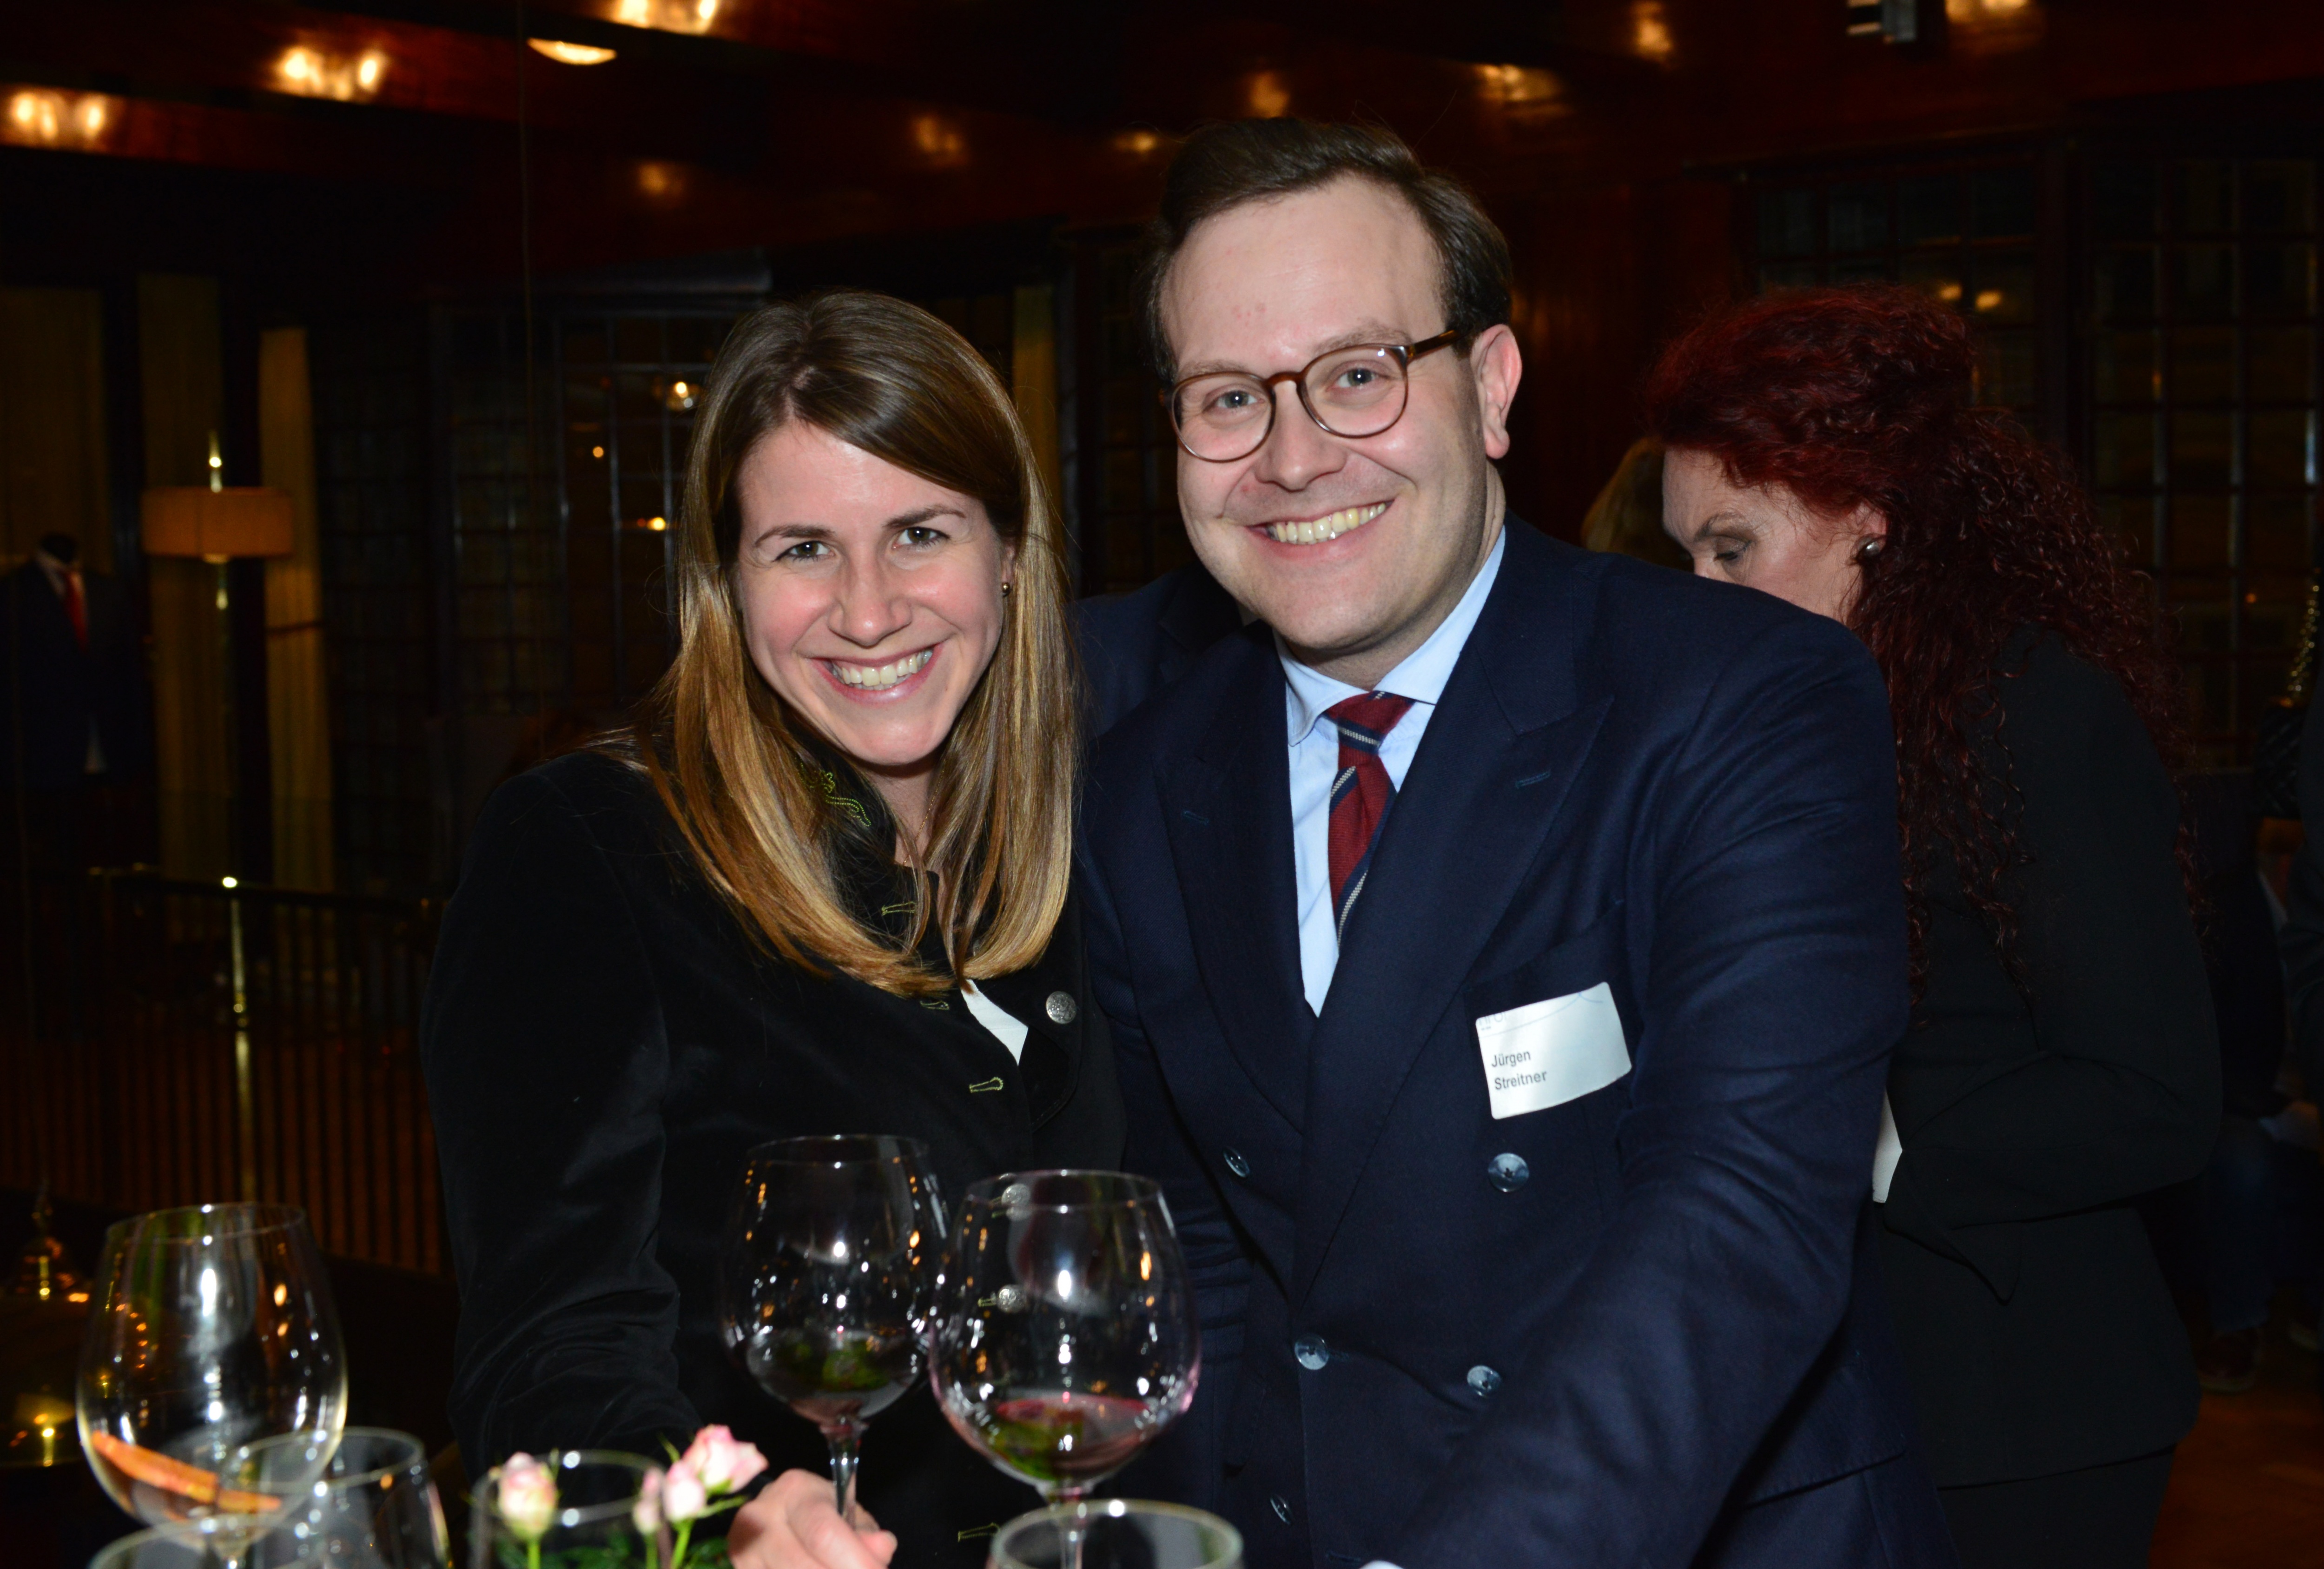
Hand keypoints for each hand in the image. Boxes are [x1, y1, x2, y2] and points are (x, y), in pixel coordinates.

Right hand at [727, 1468, 896, 1568]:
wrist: (777, 1515)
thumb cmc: (820, 1514)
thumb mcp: (849, 1515)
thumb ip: (866, 1534)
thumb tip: (881, 1549)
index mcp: (794, 1492)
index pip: (824, 1533)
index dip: (855, 1562)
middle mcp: (760, 1516)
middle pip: (803, 1565)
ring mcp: (741, 1547)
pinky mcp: (739, 1567)